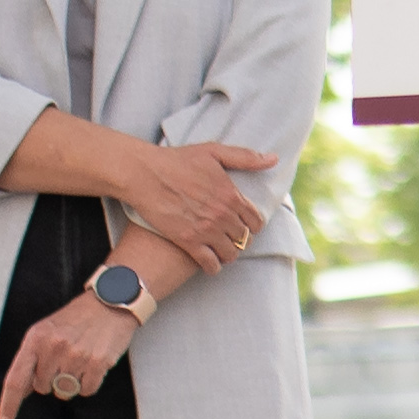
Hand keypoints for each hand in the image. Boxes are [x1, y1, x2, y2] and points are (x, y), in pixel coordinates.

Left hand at [2, 297, 140, 416]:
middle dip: (52, 378)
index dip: (9, 403)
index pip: (16, 379)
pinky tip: (93, 362)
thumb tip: (21, 391)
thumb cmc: (76, 318)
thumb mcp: (46, 330)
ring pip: (65, 391)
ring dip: (71, 381)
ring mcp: (76, 356)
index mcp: (35, 338)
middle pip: (43, 388)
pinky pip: (87, 390)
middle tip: (65, 357)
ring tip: (80, 358)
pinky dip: (90, 382)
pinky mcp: (97, 363)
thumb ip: (32, 359)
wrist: (111, 302)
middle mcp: (53, 347)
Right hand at [112, 135, 278, 264]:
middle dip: (240, 239)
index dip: (252, 225)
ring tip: (222, 250)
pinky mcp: (188, 242)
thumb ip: (245, 157)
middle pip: (244, 239)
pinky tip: (210, 263)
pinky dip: (213, 266)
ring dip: (228, 254)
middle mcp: (222, 215)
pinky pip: (210, 264)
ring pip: (231, 254)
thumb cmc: (178, 160)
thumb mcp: (213, 152)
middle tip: (231, 238)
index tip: (244, 225)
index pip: (255, 221)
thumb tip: (273, 159)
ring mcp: (206, 230)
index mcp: (231, 195)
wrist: (145, 174)